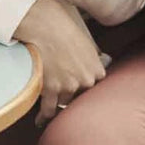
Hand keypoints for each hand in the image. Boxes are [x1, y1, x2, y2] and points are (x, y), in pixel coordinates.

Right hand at [13, 0, 105, 126]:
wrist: (44, 24)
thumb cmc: (63, 25)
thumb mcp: (86, 39)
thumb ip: (93, 55)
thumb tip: (103, 60)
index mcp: (97, 68)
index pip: (94, 85)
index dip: (84, 85)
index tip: (80, 89)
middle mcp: (86, 80)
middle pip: (80, 95)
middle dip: (72, 93)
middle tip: (63, 94)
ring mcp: (68, 86)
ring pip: (64, 101)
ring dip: (57, 101)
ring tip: (50, 105)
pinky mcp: (51, 89)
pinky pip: (49, 108)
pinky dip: (44, 115)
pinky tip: (41, 120)